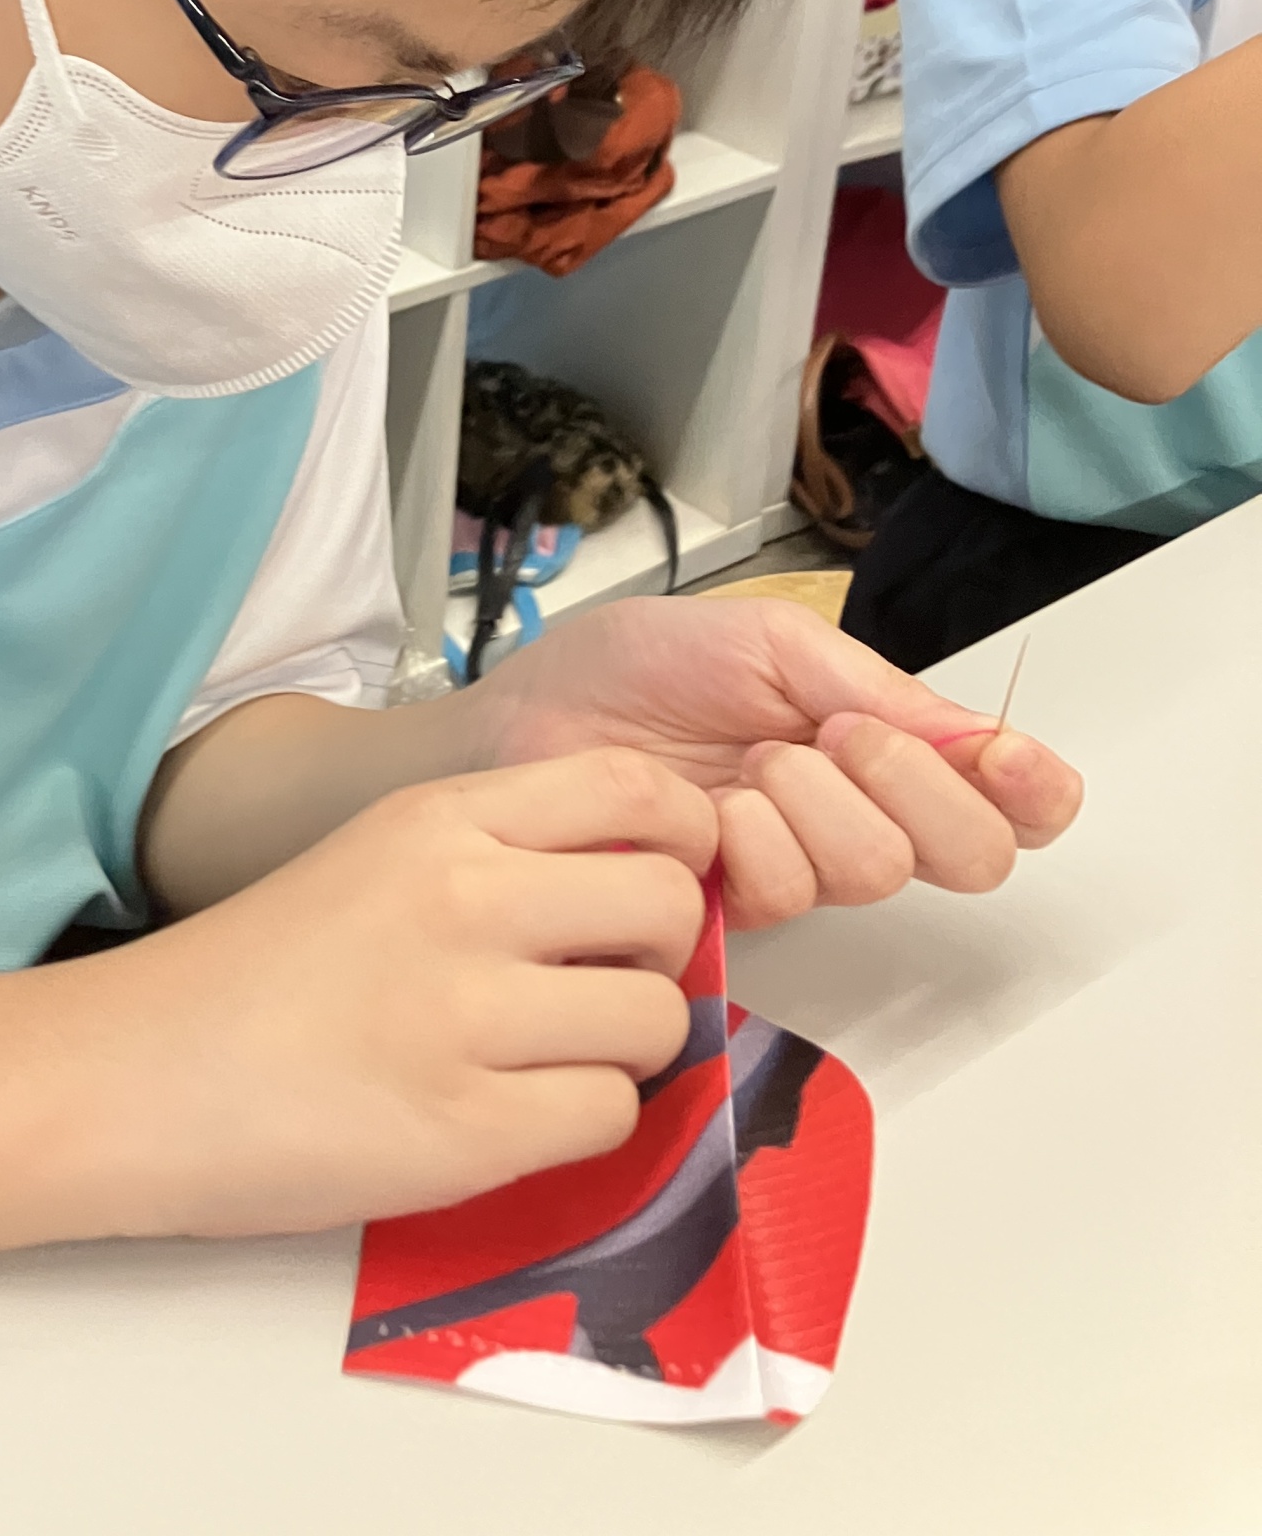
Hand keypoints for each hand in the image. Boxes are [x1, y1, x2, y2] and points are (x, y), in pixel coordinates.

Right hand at [89, 748, 715, 1236]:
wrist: (137, 1075)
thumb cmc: (258, 970)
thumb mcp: (378, 856)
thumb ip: (497, 853)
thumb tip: (641, 887)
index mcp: (440, 818)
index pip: (632, 785)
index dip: (681, 838)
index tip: (656, 884)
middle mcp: (465, 898)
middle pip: (669, 904)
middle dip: (662, 955)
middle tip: (603, 985)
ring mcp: (467, 1015)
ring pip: (657, 1021)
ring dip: (624, 1051)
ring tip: (549, 1058)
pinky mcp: (466, 1130)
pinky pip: (607, 1117)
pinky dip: (578, 1124)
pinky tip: (508, 1115)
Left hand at [470, 597, 1083, 930]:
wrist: (523, 718)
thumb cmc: (631, 669)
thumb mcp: (764, 642)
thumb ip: (874, 687)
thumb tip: (983, 737)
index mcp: (878, 744)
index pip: (1006, 797)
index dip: (1031, 789)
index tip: (1004, 759)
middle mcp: (856, 817)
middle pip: (973, 854)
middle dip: (916, 786)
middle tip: (839, 738)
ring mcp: (800, 870)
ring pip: (879, 869)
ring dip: (816, 799)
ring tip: (749, 763)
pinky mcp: (738, 913)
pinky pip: (794, 892)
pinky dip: (755, 838)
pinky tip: (711, 810)